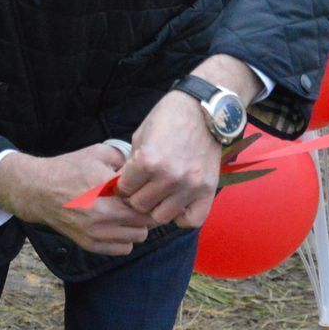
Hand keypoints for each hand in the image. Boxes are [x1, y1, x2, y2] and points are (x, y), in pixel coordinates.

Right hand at [0, 145, 157, 255]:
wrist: (38, 190)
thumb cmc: (69, 169)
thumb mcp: (98, 153)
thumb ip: (126, 159)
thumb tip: (145, 171)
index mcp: (106, 188)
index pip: (146, 200)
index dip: (150, 195)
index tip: (145, 190)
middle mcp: (102, 213)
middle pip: (146, 221)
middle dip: (146, 211)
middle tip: (138, 202)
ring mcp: (95, 232)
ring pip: (138, 237)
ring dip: (137, 226)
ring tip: (127, 214)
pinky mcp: (89, 244)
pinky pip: (123, 248)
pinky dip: (124, 239)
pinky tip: (116, 225)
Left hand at [115, 55, 259, 229]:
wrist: (203, 109)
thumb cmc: (168, 119)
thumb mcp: (140, 137)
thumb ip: (132, 164)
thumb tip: (123, 188)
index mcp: (147, 161)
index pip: (123, 189)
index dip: (121, 185)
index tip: (127, 181)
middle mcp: (169, 177)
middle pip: (140, 206)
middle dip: (136, 198)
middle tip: (141, 189)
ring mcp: (189, 186)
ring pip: (161, 216)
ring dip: (157, 208)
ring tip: (158, 196)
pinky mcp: (207, 190)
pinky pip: (191, 220)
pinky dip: (182, 217)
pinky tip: (177, 205)